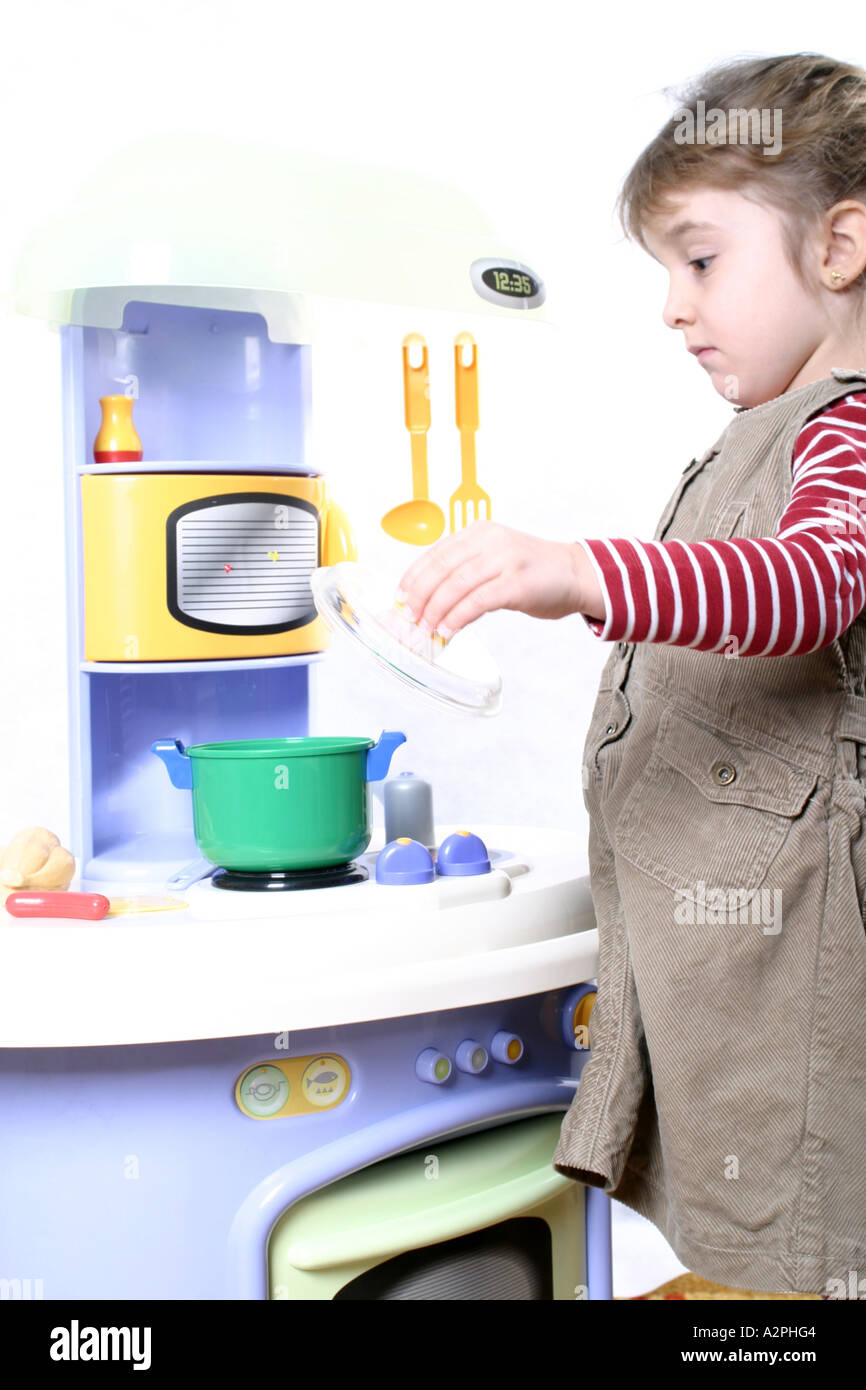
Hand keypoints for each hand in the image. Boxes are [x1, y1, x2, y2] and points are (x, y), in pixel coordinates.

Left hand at [395, 521, 602, 637]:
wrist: (577, 574)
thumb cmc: (533, 572)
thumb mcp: (495, 558)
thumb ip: (466, 569)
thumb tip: (428, 597)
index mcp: (479, 532)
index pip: (435, 553)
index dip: (413, 577)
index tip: (400, 597)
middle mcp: (489, 541)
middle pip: (441, 568)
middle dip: (419, 596)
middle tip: (408, 617)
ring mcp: (504, 560)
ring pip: (455, 585)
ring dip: (435, 610)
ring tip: (425, 628)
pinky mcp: (516, 583)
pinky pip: (477, 601)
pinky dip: (457, 618)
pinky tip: (448, 630)